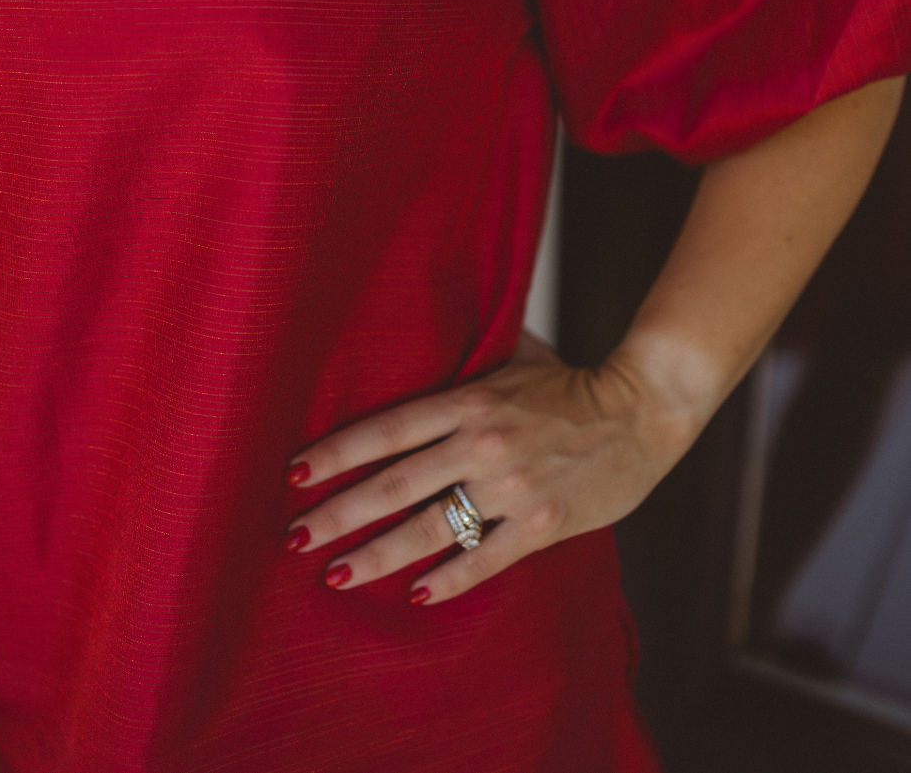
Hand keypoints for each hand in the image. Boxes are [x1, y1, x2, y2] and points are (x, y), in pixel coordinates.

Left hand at [283, 330, 695, 605]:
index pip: (387, 428)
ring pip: (428, 529)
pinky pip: (483, 558)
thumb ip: (465, 357)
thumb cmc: (571, 381)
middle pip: (393, 484)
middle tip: (294, 537)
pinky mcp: (542, 524)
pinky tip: (412, 596)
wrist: (642, 410)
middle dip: (337, 513)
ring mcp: (512, 487)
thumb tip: (418, 338)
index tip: (294, 474)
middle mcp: (482, 443)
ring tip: (333, 575)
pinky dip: (447, 580)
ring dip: (375, 555)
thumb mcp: (513, 355)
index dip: (336, 453)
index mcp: (471, 399)